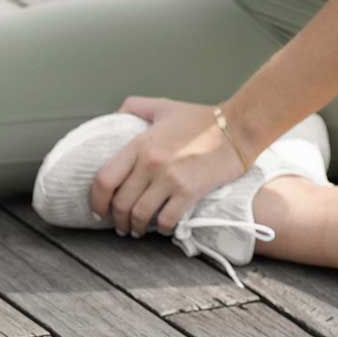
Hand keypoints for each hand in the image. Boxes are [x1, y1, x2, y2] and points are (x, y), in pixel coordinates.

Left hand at [89, 96, 248, 236]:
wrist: (240, 127)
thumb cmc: (202, 118)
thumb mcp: (164, 106)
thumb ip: (135, 107)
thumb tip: (115, 115)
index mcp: (139, 144)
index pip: (105, 179)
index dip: (96, 200)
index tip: (98, 210)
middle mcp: (151, 163)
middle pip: (121, 202)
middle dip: (117, 219)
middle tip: (120, 225)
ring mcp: (170, 179)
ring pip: (140, 215)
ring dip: (136, 227)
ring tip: (137, 230)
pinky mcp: (190, 191)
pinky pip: (167, 219)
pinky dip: (162, 228)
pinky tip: (162, 227)